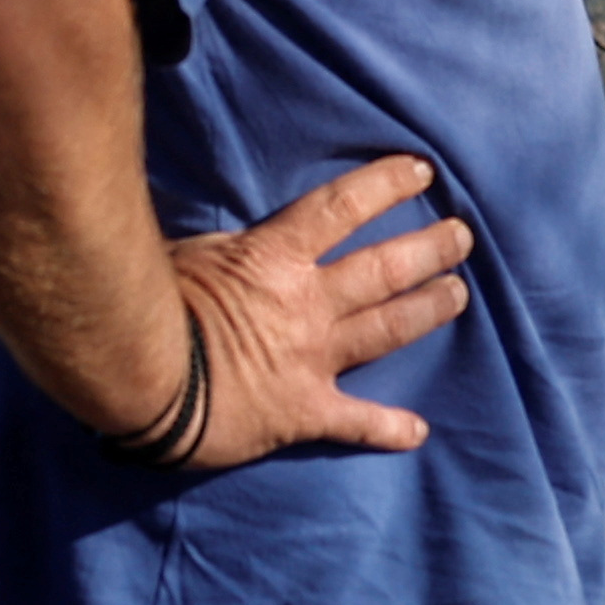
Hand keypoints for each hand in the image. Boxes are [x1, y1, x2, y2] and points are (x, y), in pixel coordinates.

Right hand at [154, 154, 471, 469]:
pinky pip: (355, 422)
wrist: (144, 377)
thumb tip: (239, 238)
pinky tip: (417, 431)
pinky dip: (388, 428)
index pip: (342, 208)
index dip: (386, 186)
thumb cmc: (151, 306)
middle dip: (429, 249)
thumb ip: (229, 246)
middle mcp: (308, 304)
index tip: (420, 172)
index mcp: (277, 258)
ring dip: (429, 310)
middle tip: (461, 237)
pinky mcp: (303, 412)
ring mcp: (312, 359)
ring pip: (387, 329)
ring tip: (459, 295)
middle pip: (385, 269)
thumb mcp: (191, 253)